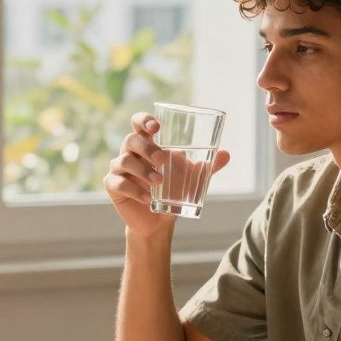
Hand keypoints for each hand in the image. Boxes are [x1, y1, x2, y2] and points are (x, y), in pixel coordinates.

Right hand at [104, 113, 229, 238]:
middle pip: (131, 140)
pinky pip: (118, 183)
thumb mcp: (192, 178)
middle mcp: (130, 153)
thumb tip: (226, 154)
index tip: (156, 127)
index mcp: (147, 144)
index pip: (138, 123)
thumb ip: (207, 166)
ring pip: (123, 161)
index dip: (143, 120)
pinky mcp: (113, 187)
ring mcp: (119, 169)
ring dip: (142, 171)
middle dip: (146, 148)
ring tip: (159, 182)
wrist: (160, 220)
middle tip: (162, 160)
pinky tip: (148, 198)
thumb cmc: (173, 191)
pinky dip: (134, 190)